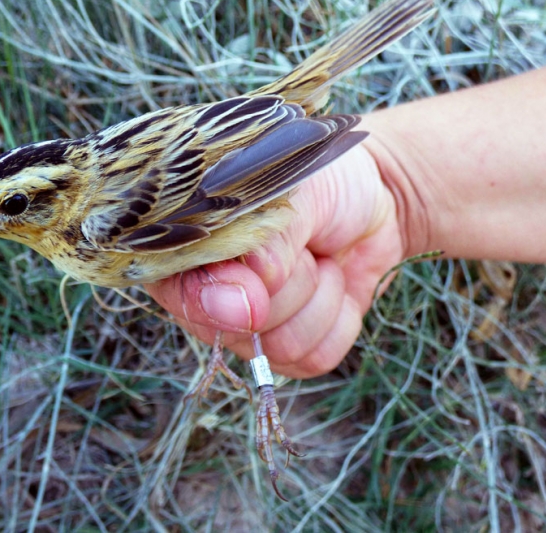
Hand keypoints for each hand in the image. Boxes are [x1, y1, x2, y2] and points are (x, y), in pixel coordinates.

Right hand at [145, 133, 409, 378]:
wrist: (370, 196)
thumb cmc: (317, 185)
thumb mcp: (288, 195)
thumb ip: (262, 243)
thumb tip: (245, 303)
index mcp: (189, 250)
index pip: (175, 292)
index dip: (210, 296)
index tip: (258, 278)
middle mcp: (209, 297)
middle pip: (233, 328)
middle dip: (283, 285)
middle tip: (300, 244)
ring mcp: (249, 330)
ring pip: (278, 346)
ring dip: (316, 298)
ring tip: (319, 258)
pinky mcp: (295, 351)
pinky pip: (315, 359)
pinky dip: (338, 318)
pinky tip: (334, 284)